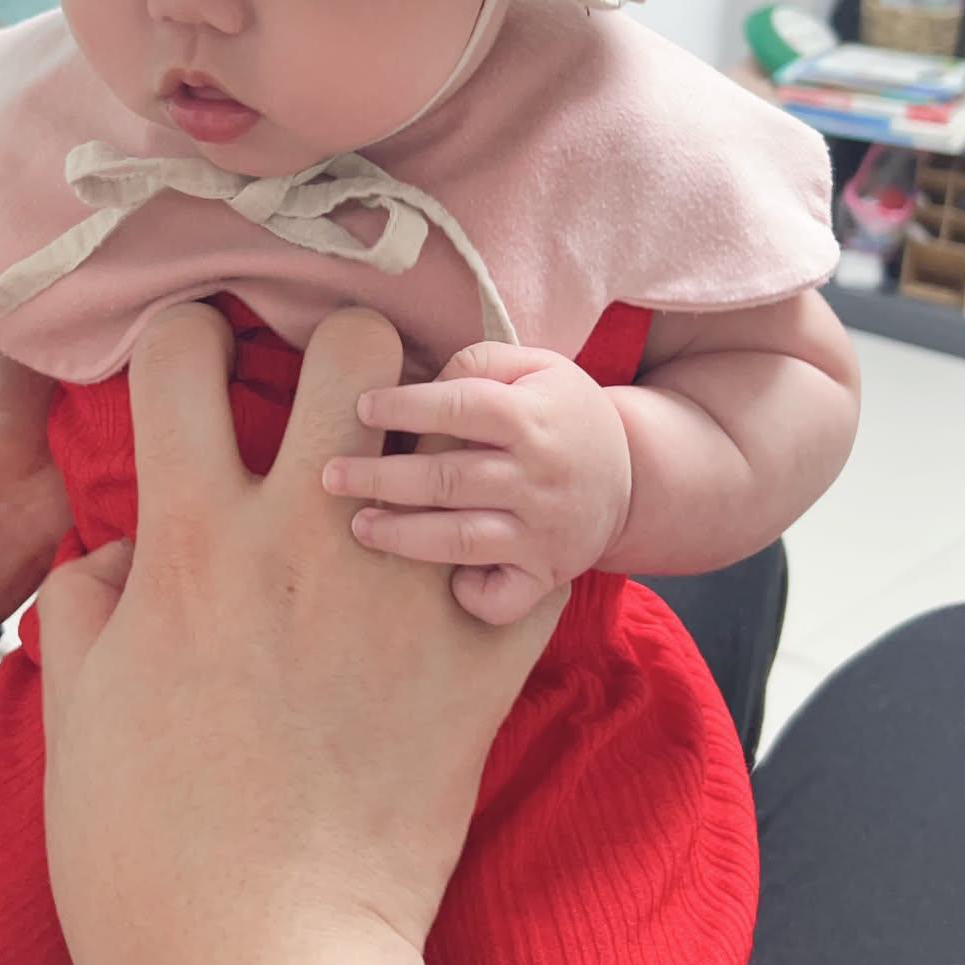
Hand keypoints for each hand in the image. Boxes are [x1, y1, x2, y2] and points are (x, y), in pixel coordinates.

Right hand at [37, 304, 564, 964]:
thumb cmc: (143, 852)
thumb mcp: (76, 709)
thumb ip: (92, 596)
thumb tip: (122, 545)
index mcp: (189, 540)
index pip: (182, 348)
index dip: (183, 339)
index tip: (195, 368)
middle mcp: (301, 539)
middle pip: (351, 343)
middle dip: (340, 348)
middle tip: (334, 400)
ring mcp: (404, 593)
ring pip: (453, 426)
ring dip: (431, 436)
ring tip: (414, 477)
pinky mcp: (483, 659)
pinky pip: (531, 551)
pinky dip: (510, 550)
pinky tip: (476, 575)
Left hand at [323, 342, 631, 624]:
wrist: (633, 476)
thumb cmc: (562, 413)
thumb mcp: (536, 368)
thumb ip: (478, 364)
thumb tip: (417, 381)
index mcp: (533, 418)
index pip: (462, 409)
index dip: (407, 407)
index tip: (361, 407)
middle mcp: (538, 477)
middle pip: (449, 479)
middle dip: (382, 477)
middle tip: (331, 476)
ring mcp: (543, 531)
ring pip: (462, 539)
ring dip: (404, 536)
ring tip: (359, 525)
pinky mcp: (545, 574)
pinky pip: (503, 600)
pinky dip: (470, 597)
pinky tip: (439, 584)